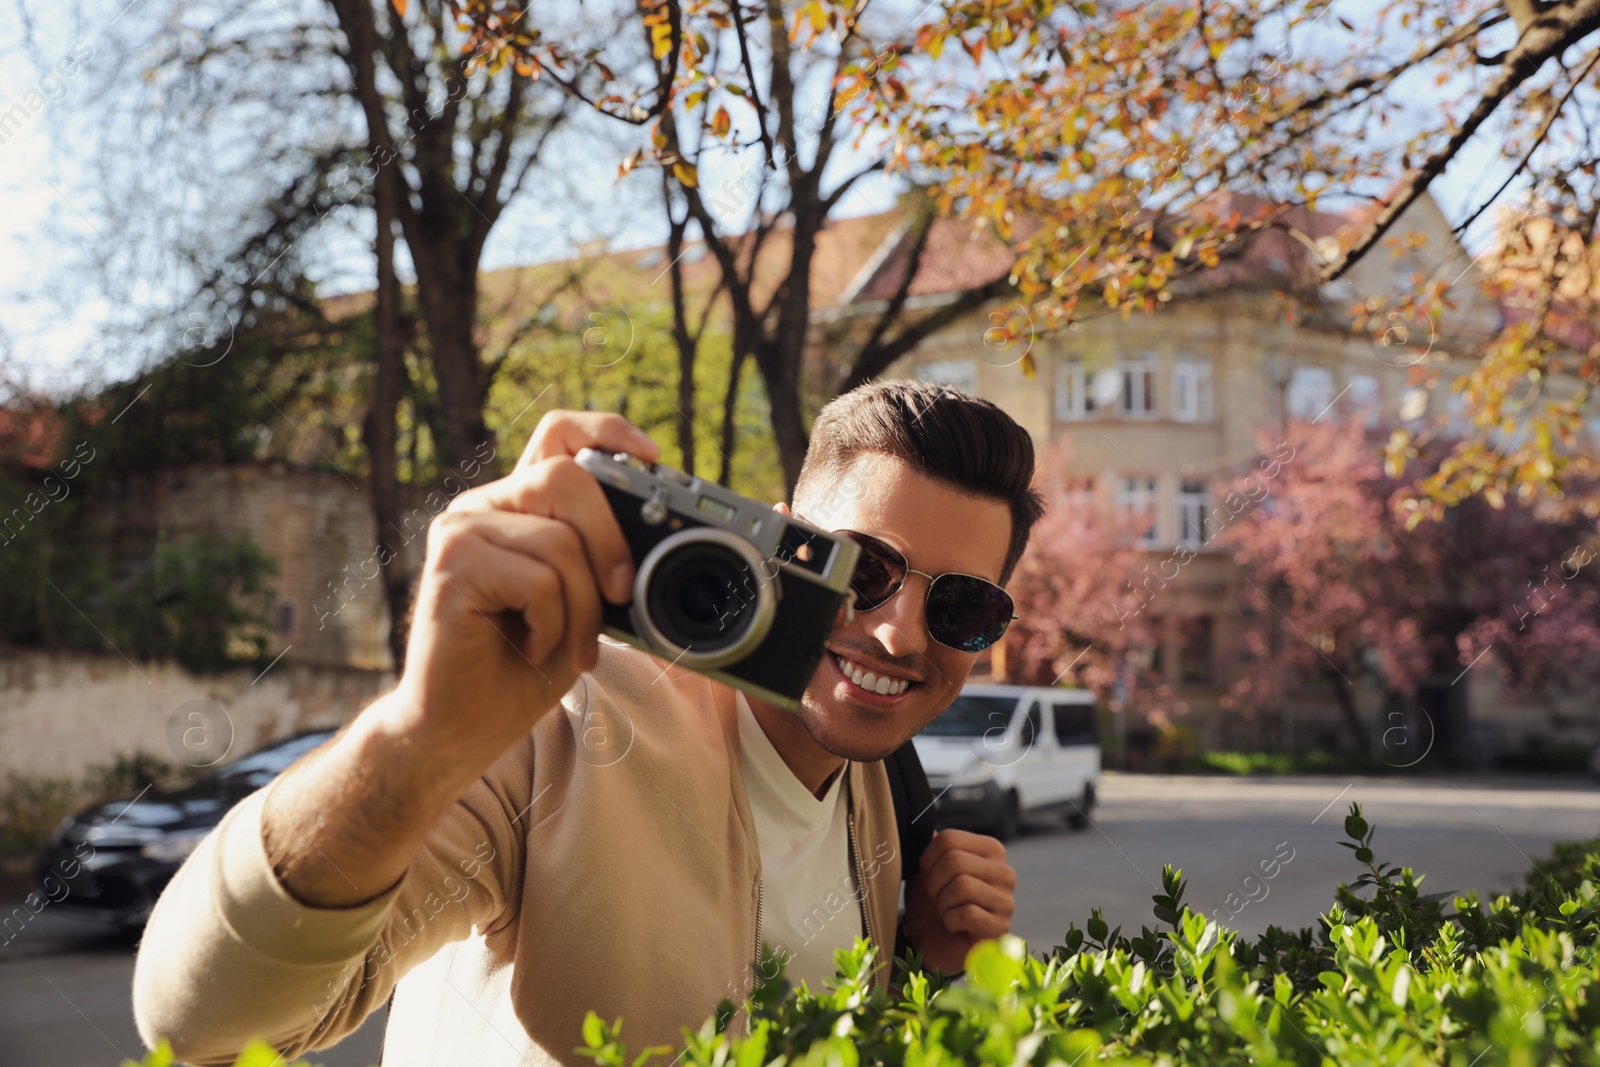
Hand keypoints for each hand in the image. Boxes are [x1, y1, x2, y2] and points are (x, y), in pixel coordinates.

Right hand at [383, 410, 658, 788]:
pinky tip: (533, 647)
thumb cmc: (522, 665)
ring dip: (583, 607)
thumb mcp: (583, 604)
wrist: (462, 725)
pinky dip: (553, 624)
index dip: (608, 432)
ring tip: (569, 644)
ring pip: (560, 540)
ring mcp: (462, 531)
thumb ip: (606, 563)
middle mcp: (485, 506)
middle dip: (613, 540)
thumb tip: (663, 544)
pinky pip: (538, 579)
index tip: (652, 458)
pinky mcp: (452, 566)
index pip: (559, 434)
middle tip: (622, 595)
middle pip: (569, 478)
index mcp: (519, 506)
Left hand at [902, 828, 1016, 974]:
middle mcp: (1005, 872)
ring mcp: (1007, 900)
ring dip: (942, 902)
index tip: (927, 876)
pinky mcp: (1001, 927)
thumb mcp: (927, 867)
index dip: (927, 859)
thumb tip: (931, 829)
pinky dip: (951, 920)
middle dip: (933, 882)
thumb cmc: (933, 900)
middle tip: (935, 897)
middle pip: (955, 860)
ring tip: (945, 910)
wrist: (933, 941)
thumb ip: (933, 845)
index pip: (949, 839)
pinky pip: (968, 913)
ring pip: (962, 886)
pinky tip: (954, 925)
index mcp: (991, 850)